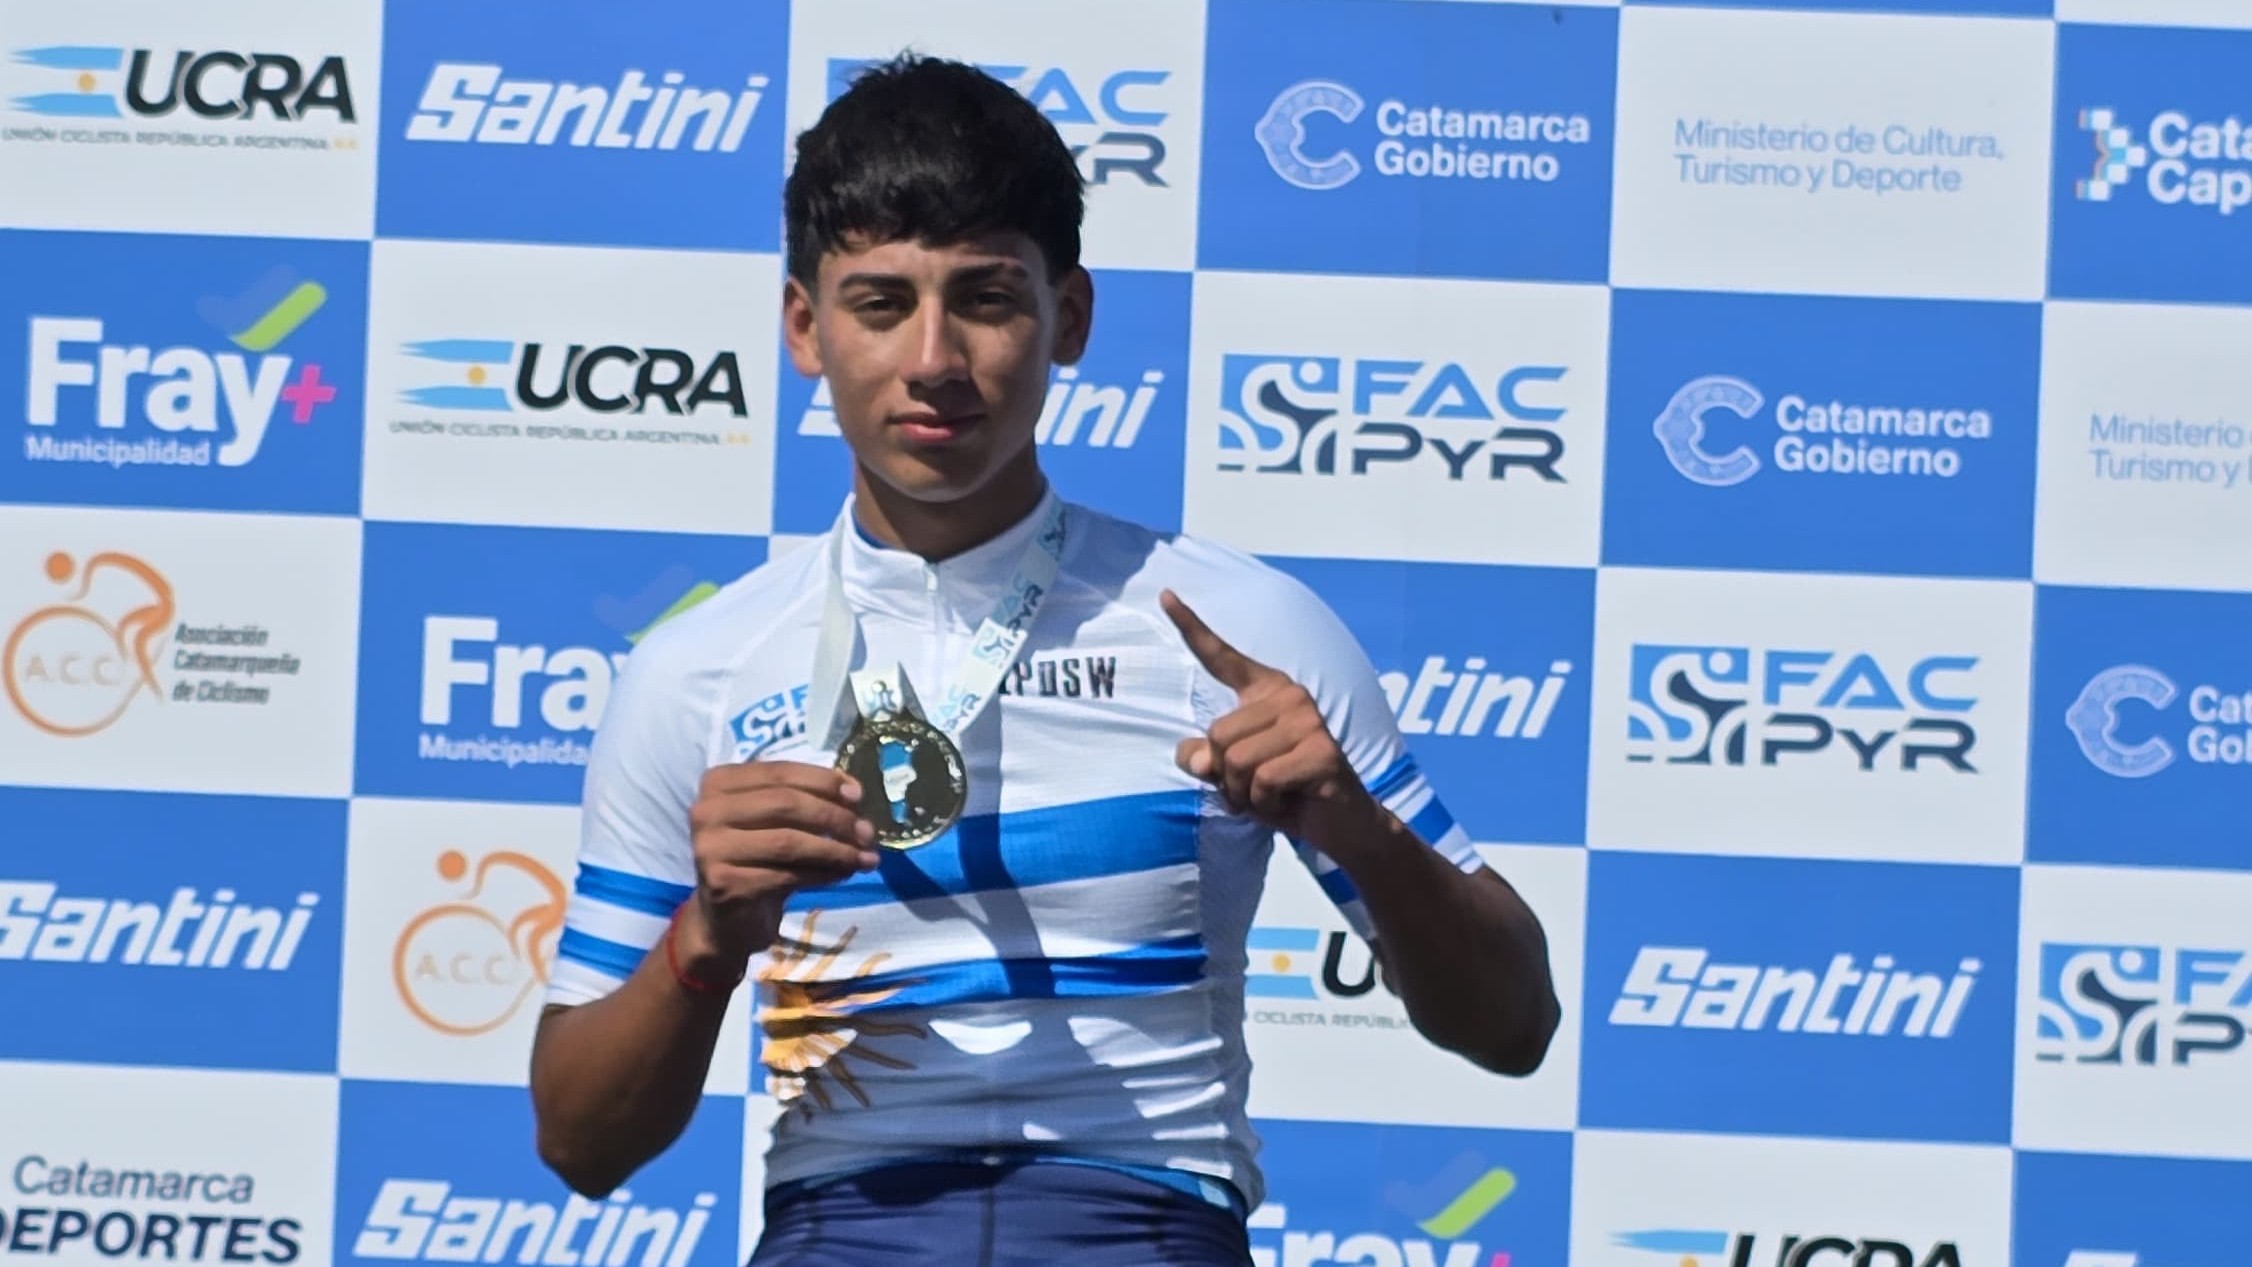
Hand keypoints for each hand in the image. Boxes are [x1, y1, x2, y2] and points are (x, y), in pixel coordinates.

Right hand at [680, 761, 878, 972]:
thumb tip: (853, 790)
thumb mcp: (775, 821)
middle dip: (834, 817)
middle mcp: (706, 811)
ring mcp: (710, 849)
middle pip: (785, 804)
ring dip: (835, 849)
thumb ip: (804, 798)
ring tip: (866, 857)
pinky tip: (843, 874)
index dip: (823, 781)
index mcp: (717, 782)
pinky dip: (823, 873)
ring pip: (789, 842)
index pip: (779, 772)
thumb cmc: (757, 858)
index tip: (859, 795)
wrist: (725, 917)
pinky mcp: (723, 884)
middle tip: (867, 832)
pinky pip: (786, 875)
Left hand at [1161, 588, 1380, 849]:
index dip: (1191, 627)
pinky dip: (1265, 803)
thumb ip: (1208, 760)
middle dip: (1226, 775)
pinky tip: (1288, 802)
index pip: (1222, 658)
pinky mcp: (1321, 751)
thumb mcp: (1235, 777)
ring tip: (1272, 796)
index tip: (1165, 594)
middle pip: (1218, 735)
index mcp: (1267, 691)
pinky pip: (1263, 781)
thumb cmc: (1285, 793)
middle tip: (1255, 790)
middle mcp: (1290, 695)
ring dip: (1244, 793)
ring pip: (1236, 760)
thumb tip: (1197, 757)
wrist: (1342, 824)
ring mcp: (1308, 721)